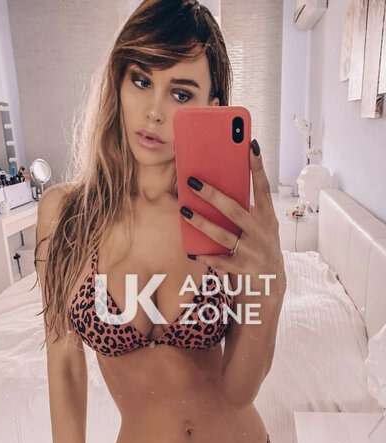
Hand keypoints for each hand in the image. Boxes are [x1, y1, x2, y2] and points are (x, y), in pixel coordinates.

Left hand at [179, 139, 285, 294]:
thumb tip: (220, 185)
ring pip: (222, 235)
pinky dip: (205, 255)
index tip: (250, 145)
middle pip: (234, 210)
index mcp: (267, 218)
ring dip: (201, 222)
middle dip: (213, 195)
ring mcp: (252, 251)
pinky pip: (218, 260)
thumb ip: (246, 209)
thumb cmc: (259, 247)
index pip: (263, 188)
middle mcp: (261, 233)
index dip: (258, 167)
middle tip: (192, 180)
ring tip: (184, 210)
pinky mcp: (242, 269)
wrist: (270, 285)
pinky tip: (192, 250)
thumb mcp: (260, 226)